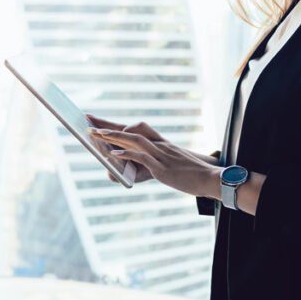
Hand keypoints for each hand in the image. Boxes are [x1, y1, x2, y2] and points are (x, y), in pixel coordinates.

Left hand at [86, 119, 220, 198]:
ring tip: (96, 135)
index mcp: (161, 143)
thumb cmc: (191, 175)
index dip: (115, 124)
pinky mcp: (163, 167)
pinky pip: (142, 157)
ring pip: (134, 139)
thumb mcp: (168, 168)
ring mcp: (161, 154)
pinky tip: (114, 154)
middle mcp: (159, 144)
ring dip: (114, 136)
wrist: (211, 179)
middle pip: (130, 129)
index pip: (134, 129)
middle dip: (109, 125)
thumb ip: (147, 168)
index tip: (98, 121)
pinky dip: (127, 154)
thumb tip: (124, 172)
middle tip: (89, 122)